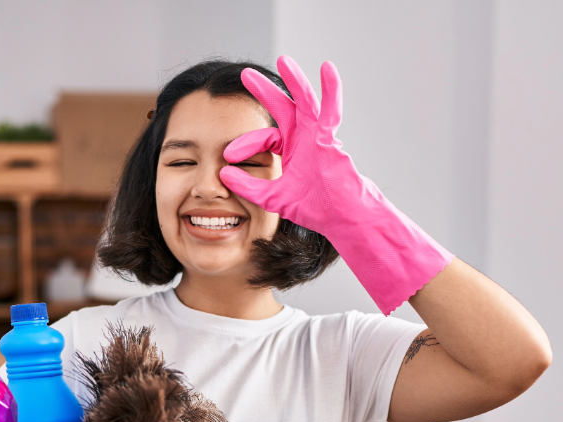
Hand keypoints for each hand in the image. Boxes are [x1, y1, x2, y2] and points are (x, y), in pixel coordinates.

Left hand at [220, 56, 452, 314]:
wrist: (341, 220)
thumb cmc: (314, 210)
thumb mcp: (272, 197)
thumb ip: (247, 187)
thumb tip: (222, 173)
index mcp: (291, 151)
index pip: (264, 138)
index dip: (243, 144)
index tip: (227, 155)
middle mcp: (303, 140)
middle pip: (282, 108)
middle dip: (264, 91)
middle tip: (245, 75)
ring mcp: (318, 137)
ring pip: (304, 102)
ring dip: (294, 81)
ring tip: (283, 60)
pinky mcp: (331, 140)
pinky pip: (331, 111)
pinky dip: (331, 89)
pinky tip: (327, 68)